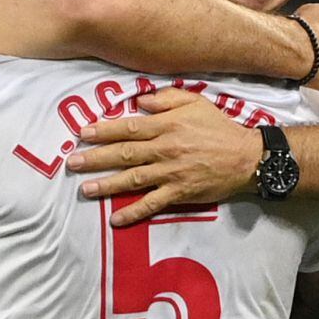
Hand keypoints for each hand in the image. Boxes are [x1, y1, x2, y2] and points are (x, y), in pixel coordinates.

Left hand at [66, 88, 262, 226]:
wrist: (246, 157)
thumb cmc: (218, 127)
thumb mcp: (195, 102)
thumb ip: (166, 99)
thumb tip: (139, 101)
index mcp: (167, 126)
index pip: (129, 128)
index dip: (104, 131)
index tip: (82, 134)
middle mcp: (165, 149)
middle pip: (124, 153)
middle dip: (96, 158)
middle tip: (72, 162)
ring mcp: (171, 173)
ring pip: (133, 179)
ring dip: (107, 185)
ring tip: (85, 189)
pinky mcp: (179, 193)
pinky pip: (152, 204)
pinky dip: (133, 212)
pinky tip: (115, 219)